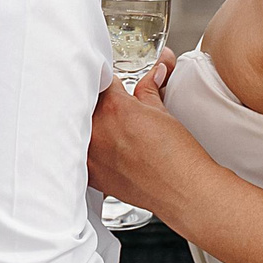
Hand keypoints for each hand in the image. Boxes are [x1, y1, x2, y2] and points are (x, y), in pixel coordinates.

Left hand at [86, 47, 200, 222]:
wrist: (182, 190)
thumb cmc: (177, 157)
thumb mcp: (162, 112)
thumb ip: (150, 88)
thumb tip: (156, 72)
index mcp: (114, 107)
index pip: (102, 82)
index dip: (111, 84)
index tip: (117, 90)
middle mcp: (97, 129)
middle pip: (88, 105)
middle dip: (101, 106)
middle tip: (120, 114)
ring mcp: (91, 154)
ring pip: (81, 130)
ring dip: (93, 128)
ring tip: (116, 135)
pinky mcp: (91, 175)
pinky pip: (81, 156)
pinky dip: (91, 152)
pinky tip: (109, 154)